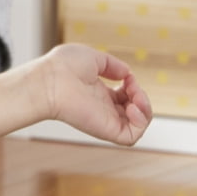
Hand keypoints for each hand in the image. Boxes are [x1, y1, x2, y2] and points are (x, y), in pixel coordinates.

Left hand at [37, 44, 151, 147]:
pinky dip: (141, 123)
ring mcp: (104, 120)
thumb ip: (112, 65)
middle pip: (134, 112)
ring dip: (146, 110)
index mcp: (98, 94)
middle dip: (142, 98)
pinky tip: (133, 106)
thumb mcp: (94, 58)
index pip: (125, 97)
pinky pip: (131, 137)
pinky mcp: (105, 130)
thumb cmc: (63, 66)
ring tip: (136, 97)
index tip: (127, 76)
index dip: (133, 87)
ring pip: (137, 126)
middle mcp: (102, 109)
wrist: (50, 78)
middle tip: (132, 87)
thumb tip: (127, 73)